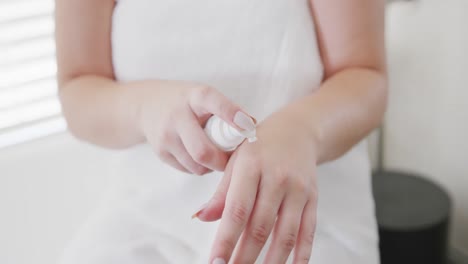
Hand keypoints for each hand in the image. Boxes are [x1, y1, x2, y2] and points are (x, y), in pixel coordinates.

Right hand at [137, 81, 253, 174]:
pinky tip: (200, 157)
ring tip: (217, 157)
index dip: (232, 115)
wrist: (146, 105)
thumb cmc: (186, 102)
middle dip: (222, 162)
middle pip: (203, 151)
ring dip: (212, 167)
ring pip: (196, 165)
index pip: (215, 103)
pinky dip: (200, 168)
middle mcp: (178, 115)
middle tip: (232, 161)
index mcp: (195, 97)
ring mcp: (166, 135)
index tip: (248, 126)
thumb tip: (252, 127)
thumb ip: (226, 110)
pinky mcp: (160, 151)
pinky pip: (188, 169)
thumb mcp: (203, 96)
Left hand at [194, 110, 317, 262]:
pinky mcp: (313, 198)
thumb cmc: (259, 146)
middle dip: (244, 256)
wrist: (297, 131)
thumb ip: (221, 192)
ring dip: (271, 261)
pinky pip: (308, 231)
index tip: (215, 262)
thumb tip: (202, 218)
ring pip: (285, 234)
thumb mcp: (236, 161)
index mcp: (252, 166)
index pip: (237, 211)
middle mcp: (277, 178)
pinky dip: (301, 255)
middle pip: (260, 227)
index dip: (225, 240)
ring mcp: (298, 190)